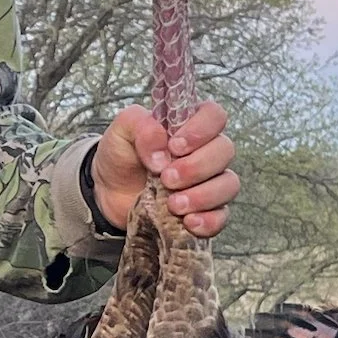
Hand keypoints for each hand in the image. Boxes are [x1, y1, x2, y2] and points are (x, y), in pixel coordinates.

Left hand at [90, 99, 238, 238]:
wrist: (108, 194)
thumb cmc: (121, 157)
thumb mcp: (121, 132)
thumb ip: (140, 126)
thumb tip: (162, 147)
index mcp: (189, 125)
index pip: (214, 115)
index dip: (201, 130)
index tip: (174, 146)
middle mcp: (205, 150)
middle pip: (225, 151)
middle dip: (196, 167)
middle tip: (166, 178)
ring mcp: (209, 181)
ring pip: (229, 184)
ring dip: (203, 195)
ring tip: (173, 204)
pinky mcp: (207, 210)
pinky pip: (222, 216)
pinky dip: (208, 220)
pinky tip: (187, 221)